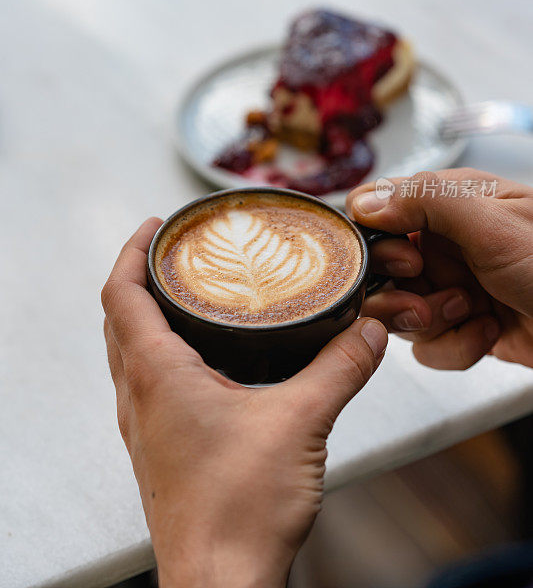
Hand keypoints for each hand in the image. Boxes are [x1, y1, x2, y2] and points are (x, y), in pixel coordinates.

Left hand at [102, 218, 387, 587]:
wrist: (221, 583)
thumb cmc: (240, 511)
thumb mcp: (300, 422)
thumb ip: (339, 368)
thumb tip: (368, 333)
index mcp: (157, 376)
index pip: (121, 294)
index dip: (134, 251)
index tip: (155, 225)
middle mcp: (139, 397)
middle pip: (118, 318)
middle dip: (141, 276)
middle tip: (175, 253)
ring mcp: (144, 427)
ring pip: (127, 352)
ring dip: (145, 315)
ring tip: (187, 296)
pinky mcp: (159, 449)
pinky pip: (145, 384)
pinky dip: (160, 353)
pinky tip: (202, 362)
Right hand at [349, 169, 532, 369]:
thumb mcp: (495, 224)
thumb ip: (428, 201)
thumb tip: (365, 200)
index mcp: (452, 202)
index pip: (382, 212)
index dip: (382, 243)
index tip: (408, 261)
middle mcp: (447, 243)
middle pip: (384, 271)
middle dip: (406, 295)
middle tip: (433, 303)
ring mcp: (454, 285)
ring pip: (402, 311)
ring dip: (437, 323)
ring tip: (476, 313)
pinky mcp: (463, 325)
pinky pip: (428, 345)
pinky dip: (457, 347)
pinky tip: (490, 333)